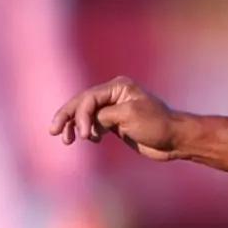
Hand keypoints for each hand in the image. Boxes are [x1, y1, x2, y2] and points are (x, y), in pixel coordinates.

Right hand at [49, 76, 183, 160]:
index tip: (85, 135)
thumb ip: (103, 115)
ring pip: (86, 114)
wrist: (174, 140)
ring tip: (67, 140)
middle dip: (68, 117)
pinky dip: (86, 131)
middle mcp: (114, 94)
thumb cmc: (156, 125)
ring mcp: (114, 108)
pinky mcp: (116, 122)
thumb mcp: (129, 116)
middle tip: (54, 131)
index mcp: (119, 86)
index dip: (80, 115)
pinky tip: (88, 139)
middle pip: (82, 103)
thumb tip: (87, 122)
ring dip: (74, 125)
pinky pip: (93, 123)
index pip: (89, 98)